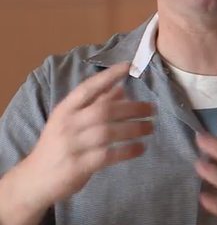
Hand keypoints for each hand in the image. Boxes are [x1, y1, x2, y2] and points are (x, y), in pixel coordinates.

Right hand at [19, 62, 154, 208]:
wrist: (35, 179)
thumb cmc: (58, 145)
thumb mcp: (70, 121)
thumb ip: (95, 105)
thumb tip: (121, 89)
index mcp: (65, 110)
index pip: (88, 88)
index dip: (108, 76)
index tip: (128, 66)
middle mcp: (68, 124)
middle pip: (105, 110)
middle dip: (133, 108)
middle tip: (152, 109)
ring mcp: (73, 145)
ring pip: (110, 132)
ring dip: (135, 128)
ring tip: (150, 127)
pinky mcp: (80, 165)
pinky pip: (110, 155)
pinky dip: (128, 150)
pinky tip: (141, 148)